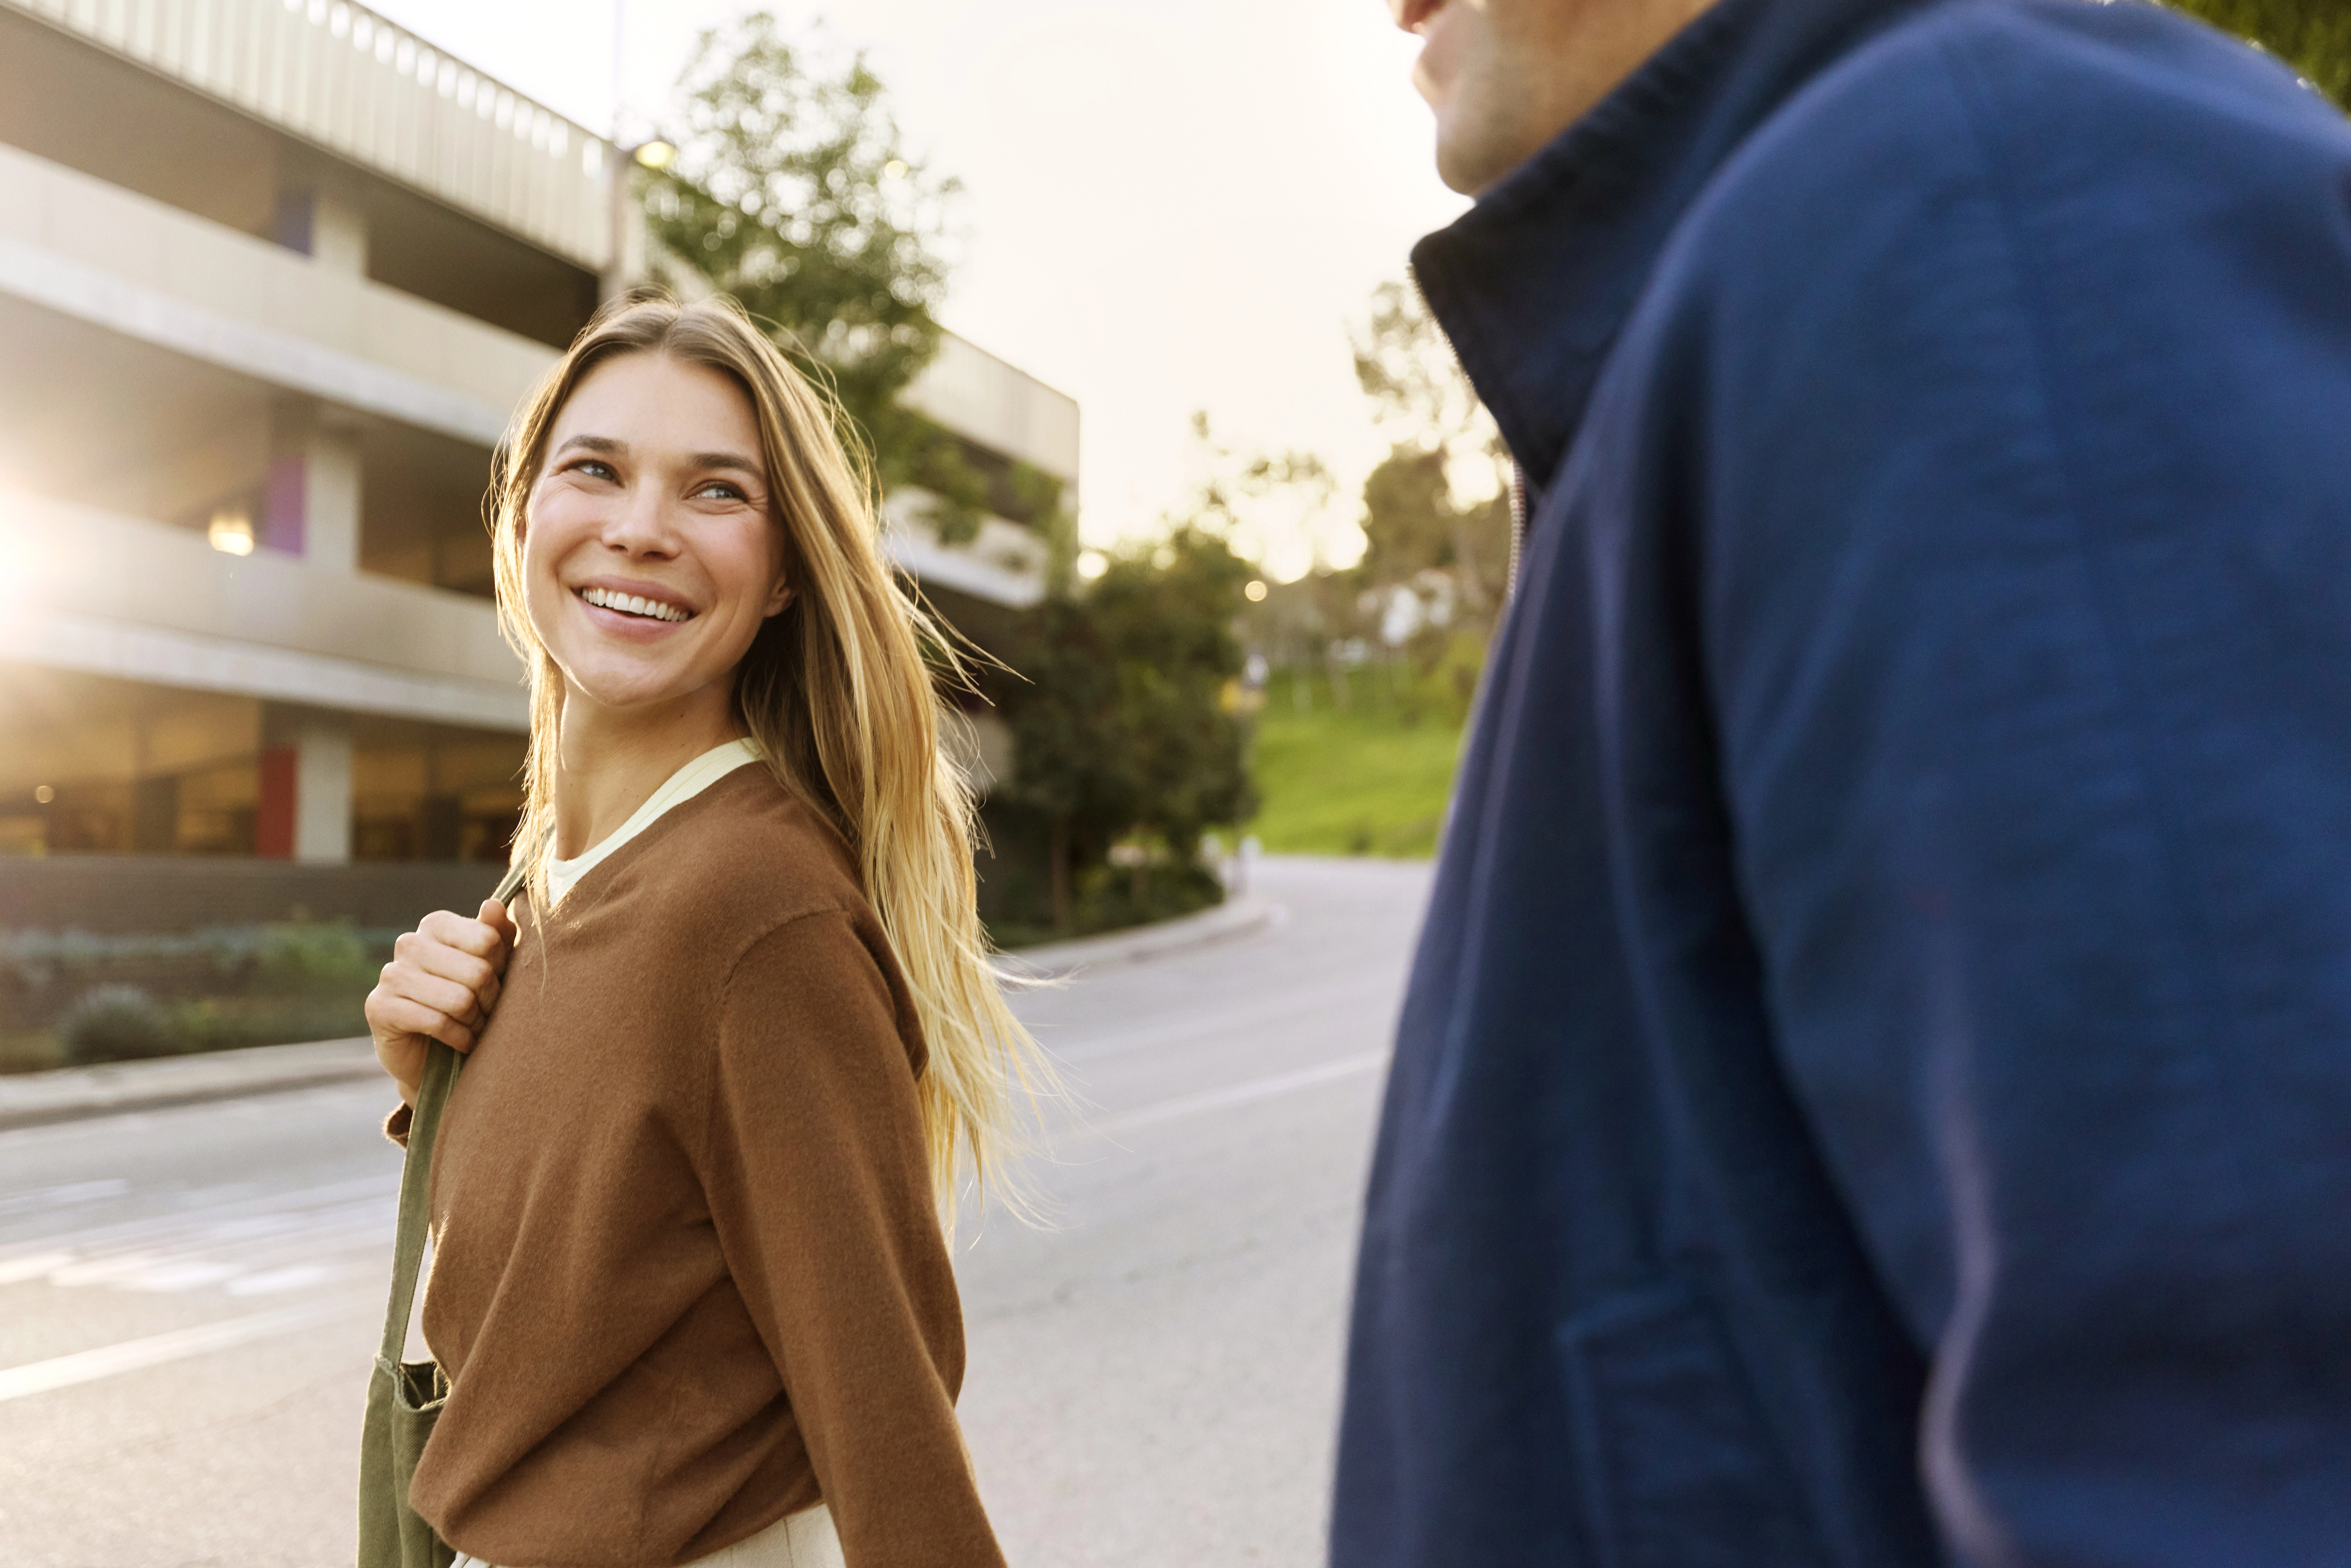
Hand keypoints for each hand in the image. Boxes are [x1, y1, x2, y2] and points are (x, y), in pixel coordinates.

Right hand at [366, 900, 517, 1106]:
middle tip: (487, 1012)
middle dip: (491, 1000)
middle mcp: (408, 943)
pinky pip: (436, 1022)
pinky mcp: (379, 1007)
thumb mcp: (493, 965)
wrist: (436, 1053)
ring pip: (459, 1000)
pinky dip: (459, 1038)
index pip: (488, 940)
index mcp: (436, 924)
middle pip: (477, 972)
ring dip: (475, 1022)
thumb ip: (497, 934)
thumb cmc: (471, 999)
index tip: (498, 981)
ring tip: (474, 1027)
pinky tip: (460, 1042)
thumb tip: (493, 905)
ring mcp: (390, 974)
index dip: (502, 969)